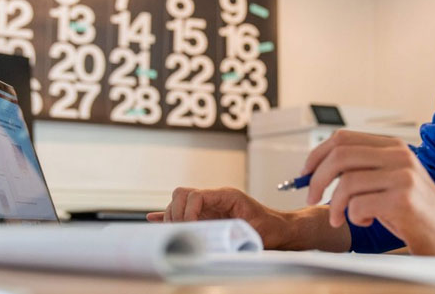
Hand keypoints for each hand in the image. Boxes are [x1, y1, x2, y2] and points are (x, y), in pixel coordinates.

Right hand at [146, 187, 290, 248]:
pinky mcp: (207, 215)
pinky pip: (184, 211)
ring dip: (172, 216)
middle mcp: (215, 197)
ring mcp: (210, 205)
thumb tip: (213, 241)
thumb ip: (234, 232)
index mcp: (226, 196)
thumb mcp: (254, 230)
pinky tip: (153, 219)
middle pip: (182, 194)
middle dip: (175, 213)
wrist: (281, 228)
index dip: (187, 211)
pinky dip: (169, 215)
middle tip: (179, 232)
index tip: (189, 227)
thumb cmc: (271, 228)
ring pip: (179, 202)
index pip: (195, 195)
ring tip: (174, 233)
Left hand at [302, 130, 434, 255]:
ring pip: (346, 182)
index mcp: (392, 146)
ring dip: (335, 206)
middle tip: (312, 199)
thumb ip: (361, 169)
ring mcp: (403, 176)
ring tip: (341, 218)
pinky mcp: (404, 199)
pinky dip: (353, 217)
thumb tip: (314, 171)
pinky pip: (359, 204)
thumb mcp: (388, 182)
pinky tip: (366, 222)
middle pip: (340, 156)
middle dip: (316, 179)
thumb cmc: (415, 212)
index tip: (305, 174)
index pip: (342, 138)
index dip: (316, 155)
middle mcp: (399, 155)